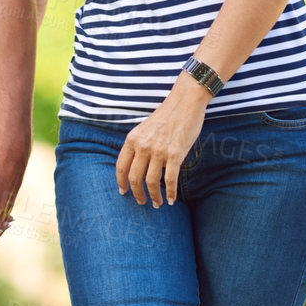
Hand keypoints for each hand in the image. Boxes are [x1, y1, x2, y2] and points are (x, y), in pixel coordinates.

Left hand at [115, 75, 208, 206]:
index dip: (121, 182)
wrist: (185, 102)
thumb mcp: (144, 128)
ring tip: (157, 204)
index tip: (123, 192)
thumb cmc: (166, 116)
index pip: (121, 166)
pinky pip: (170, 180)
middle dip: (137, 194)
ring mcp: (159, 151)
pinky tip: (171, 200)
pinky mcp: (175, 154)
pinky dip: (170, 193)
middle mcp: (143, 146)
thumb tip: (135, 165)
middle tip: (141, 202)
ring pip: (151, 182)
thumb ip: (138, 145)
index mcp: (132, 139)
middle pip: (134, 178)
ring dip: (154, 196)